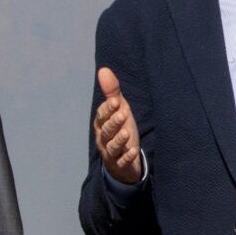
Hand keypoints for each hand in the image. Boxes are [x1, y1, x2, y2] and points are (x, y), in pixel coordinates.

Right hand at [94, 66, 144, 183]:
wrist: (123, 158)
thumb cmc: (120, 129)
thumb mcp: (118, 110)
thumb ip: (112, 92)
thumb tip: (103, 70)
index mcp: (101, 124)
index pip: (102, 115)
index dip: (108, 109)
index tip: (116, 102)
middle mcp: (103, 138)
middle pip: (106, 131)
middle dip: (113, 123)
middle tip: (123, 114)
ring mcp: (111, 152)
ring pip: (112, 146)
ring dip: (119, 140)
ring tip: (127, 133)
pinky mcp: (120, 164)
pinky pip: (122, 161)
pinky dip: (127, 157)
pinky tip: (133, 151)